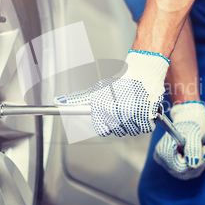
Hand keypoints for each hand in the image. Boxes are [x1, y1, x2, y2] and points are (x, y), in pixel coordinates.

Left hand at [55, 50, 169, 136]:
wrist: (142, 72)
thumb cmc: (120, 82)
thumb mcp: (97, 89)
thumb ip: (77, 99)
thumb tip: (58, 101)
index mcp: (102, 106)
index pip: (103, 130)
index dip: (108, 124)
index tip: (112, 116)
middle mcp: (116, 112)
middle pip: (118, 131)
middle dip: (122, 122)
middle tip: (125, 108)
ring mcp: (132, 115)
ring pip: (132, 131)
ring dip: (135, 122)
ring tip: (134, 107)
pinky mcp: (146, 116)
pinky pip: (146, 128)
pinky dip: (147, 121)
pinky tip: (144, 109)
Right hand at [154, 102, 204, 179]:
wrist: (188, 120)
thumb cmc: (190, 123)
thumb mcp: (194, 132)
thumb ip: (193, 148)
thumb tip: (193, 164)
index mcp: (163, 150)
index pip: (178, 167)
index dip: (194, 163)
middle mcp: (161, 158)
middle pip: (181, 172)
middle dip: (197, 163)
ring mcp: (166, 162)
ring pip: (185, 174)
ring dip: (198, 164)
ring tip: (203, 149)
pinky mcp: (172, 164)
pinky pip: (186, 173)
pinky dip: (196, 166)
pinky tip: (201, 155)